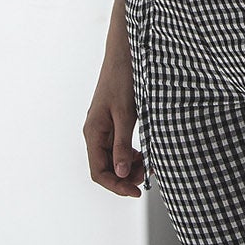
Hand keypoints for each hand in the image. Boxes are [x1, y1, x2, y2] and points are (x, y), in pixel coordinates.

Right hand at [85, 31, 147, 197]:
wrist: (125, 53)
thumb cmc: (124, 79)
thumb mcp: (126, 114)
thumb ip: (122, 145)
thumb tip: (121, 174)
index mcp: (93, 132)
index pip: (99, 172)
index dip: (117, 186)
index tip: (138, 191)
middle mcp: (95, 133)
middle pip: (106, 169)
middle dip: (126, 177)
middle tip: (149, 175)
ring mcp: (103, 129)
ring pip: (114, 160)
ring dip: (131, 167)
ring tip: (151, 164)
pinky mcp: (113, 123)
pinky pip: (119, 148)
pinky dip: (133, 155)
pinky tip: (146, 152)